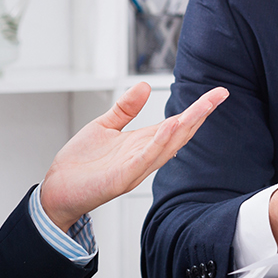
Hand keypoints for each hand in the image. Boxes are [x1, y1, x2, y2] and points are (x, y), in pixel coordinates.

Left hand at [39, 82, 228, 230]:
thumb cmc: (81, 164)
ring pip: (167, 146)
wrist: (57, 191)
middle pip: (178, 134)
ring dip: (185, 127)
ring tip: (202, 107)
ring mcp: (135, 169)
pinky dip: (158, 144)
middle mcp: (143, 157)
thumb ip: (125, 109)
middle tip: (220, 95)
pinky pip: (144, 159)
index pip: (175, 125)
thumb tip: (144, 86)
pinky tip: (169, 127)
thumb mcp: (104, 127)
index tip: (216, 94)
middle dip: (200, 115)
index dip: (196, 110)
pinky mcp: (121, 178)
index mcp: (141, 144)